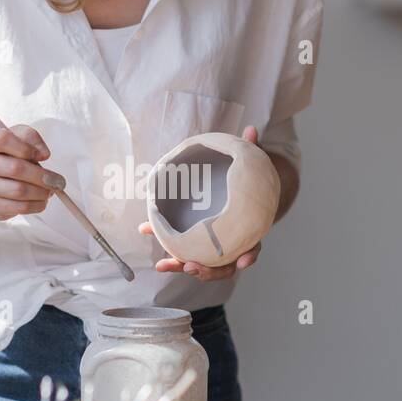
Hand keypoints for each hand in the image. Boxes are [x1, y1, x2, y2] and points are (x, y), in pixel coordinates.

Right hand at [0, 123, 64, 219]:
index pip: (3, 139)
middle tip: (58, 181)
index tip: (43, 156)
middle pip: (15, 168)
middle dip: (42, 176)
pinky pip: (18, 207)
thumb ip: (31, 138)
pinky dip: (36, 205)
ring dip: (41, 193)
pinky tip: (41, 201)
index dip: (26, 148)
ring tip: (50, 191)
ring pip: (19, 190)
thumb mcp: (19, 139)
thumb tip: (43, 154)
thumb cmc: (8, 157)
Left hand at [137, 125, 262, 280]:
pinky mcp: (195, 244)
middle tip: (189, 266)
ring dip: (180, 266)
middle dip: (207, 271)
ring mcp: (212, 249)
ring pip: (201, 266)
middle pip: (222, 267)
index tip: (242, 262)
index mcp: (248, 231)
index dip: (248, 256)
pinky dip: (167, 250)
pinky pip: (182, 251)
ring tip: (162, 265)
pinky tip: (148, 240)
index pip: (252, 248)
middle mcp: (231, 246)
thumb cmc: (246, 185)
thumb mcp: (251, 168)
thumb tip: (251, 129)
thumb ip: (252, 151)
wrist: (239, 197)